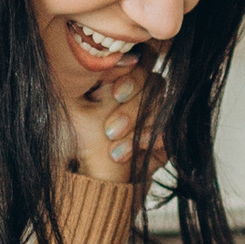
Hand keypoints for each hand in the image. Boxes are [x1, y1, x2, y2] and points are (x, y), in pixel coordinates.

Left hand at [61, 57, 157, 183]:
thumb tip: (116, 59)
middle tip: (111, 129)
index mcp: (118, 76)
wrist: (92, 184)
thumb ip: (91, 78)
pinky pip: (170, 129)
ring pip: (160, 104)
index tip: (115, 94)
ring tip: (114, 149)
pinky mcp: (165, 136)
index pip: (138, 60)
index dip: (131, 74)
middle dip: (131, 107)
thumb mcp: (75, 108)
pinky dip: (152, 138)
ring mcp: (155, 113)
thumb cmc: (78, 142)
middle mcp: (140, 91)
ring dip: (138, 125)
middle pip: (152, 81)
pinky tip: (135, 150)